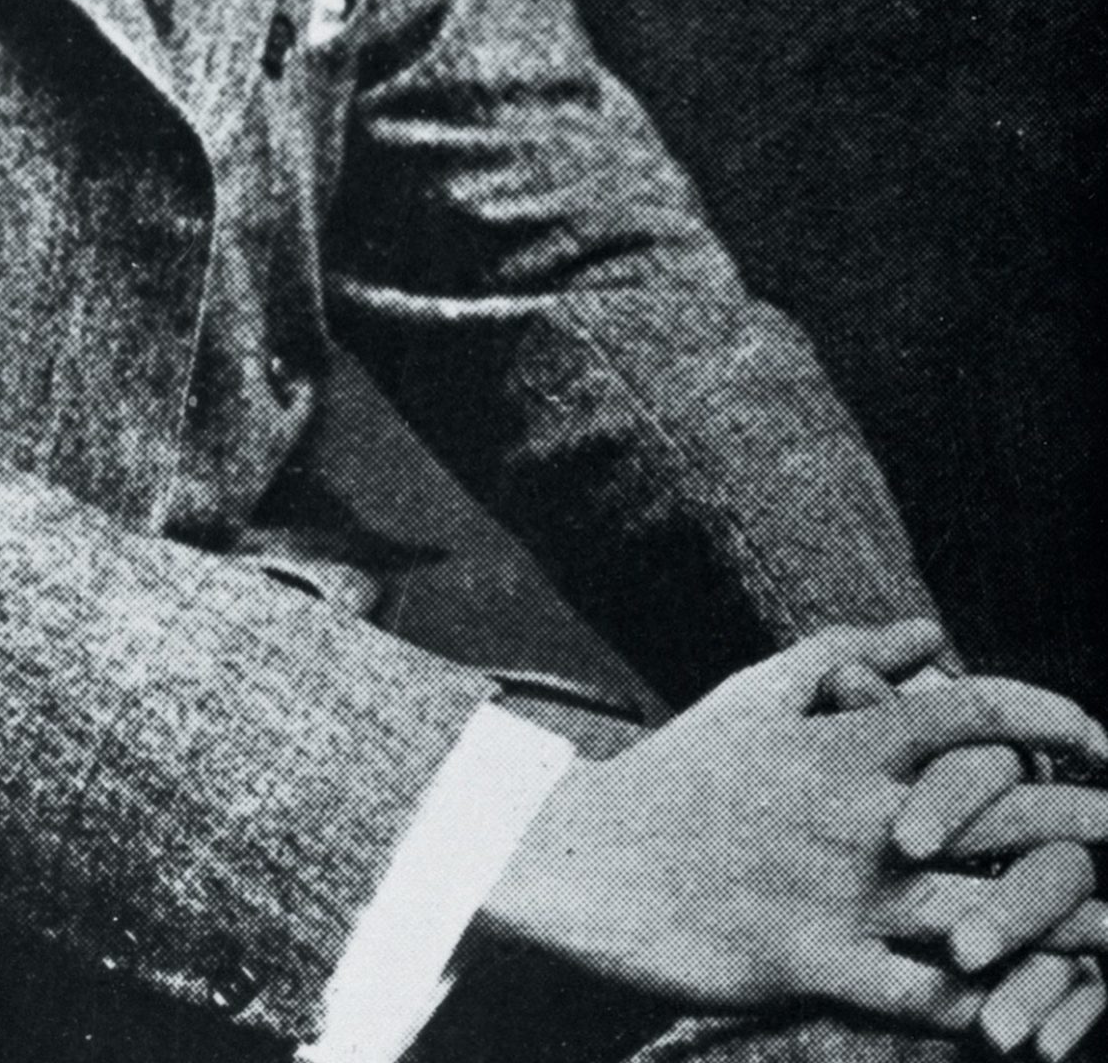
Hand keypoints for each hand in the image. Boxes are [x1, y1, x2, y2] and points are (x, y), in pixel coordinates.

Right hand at [482, 620, 1107, 1033]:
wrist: (587, 860)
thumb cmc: (679, 773)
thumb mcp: (754, 694)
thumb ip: (844, 653)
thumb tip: (930, 632)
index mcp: (845, 742)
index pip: (972, 708)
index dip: (1050, 713)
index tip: (1098, 737)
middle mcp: (860, 815)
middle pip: (1010, 807)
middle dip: (1093, 816)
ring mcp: (844, 896)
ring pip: (991, 911)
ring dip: (1068, 923)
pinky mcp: (819, 967)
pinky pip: (931, 1000)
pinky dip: (992, 1008)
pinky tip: (1032, 1012)